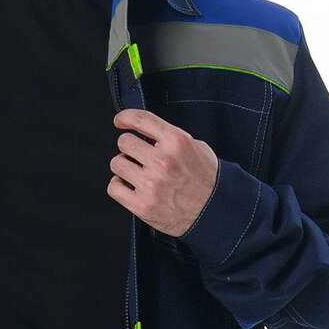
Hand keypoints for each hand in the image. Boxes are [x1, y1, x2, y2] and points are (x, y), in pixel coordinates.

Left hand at [107, 107, 218, 235]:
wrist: (214, 210)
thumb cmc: (207, 180)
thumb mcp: (195, 147)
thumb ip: (170, 138)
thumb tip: (146, 133)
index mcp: (176, 142)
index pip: (141, 119)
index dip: (125, 117)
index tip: (120, 121)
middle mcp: (162, 161)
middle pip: (124, 142)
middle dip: (129, 148)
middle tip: (138, 157)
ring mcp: (151, 184)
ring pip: (117, 164)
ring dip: (124, 167)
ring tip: (137, 173)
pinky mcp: (142, 205)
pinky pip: (114, 187)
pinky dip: (119, 186)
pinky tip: (130, 187)